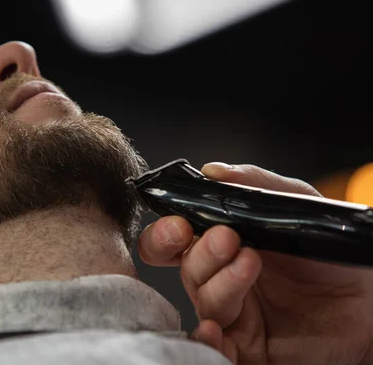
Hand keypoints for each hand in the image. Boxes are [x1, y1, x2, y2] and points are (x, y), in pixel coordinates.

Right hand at [138, 162, 372, 364]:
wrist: (370, 299)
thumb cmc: (330, 252)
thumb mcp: (298, 206)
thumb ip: (257, 184)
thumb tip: (213, 171)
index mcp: (220, 247)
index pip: (172, 244)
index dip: (164, 236)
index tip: (180, 225)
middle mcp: (220, 281)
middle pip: (186, 271)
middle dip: (198, 254)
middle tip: (227, 238)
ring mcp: (235, 317)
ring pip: (204, 303)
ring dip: (220, 283)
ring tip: (251, 262)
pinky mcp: (249, 350)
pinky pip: (217, 351)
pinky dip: (210, 343)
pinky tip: (217, 330)